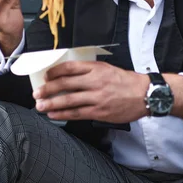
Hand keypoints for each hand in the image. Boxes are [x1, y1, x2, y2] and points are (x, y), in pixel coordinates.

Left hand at [32, 61, 149, 122]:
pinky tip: (53, 115)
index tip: (46, 76)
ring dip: (51, 103)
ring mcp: (97, 97)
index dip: (54, 72)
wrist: (145, 94)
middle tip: (37, 93)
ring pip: (68, 100)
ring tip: (40, 106)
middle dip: (48, 89)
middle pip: (65, 84)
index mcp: (96, 68)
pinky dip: (63, 114)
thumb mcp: (108, 68)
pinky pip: (77, 113)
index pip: (69, 67)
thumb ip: (90, 71)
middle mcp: (95, 81)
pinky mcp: (99, 112)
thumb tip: (69, 75)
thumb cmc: (126, 81)